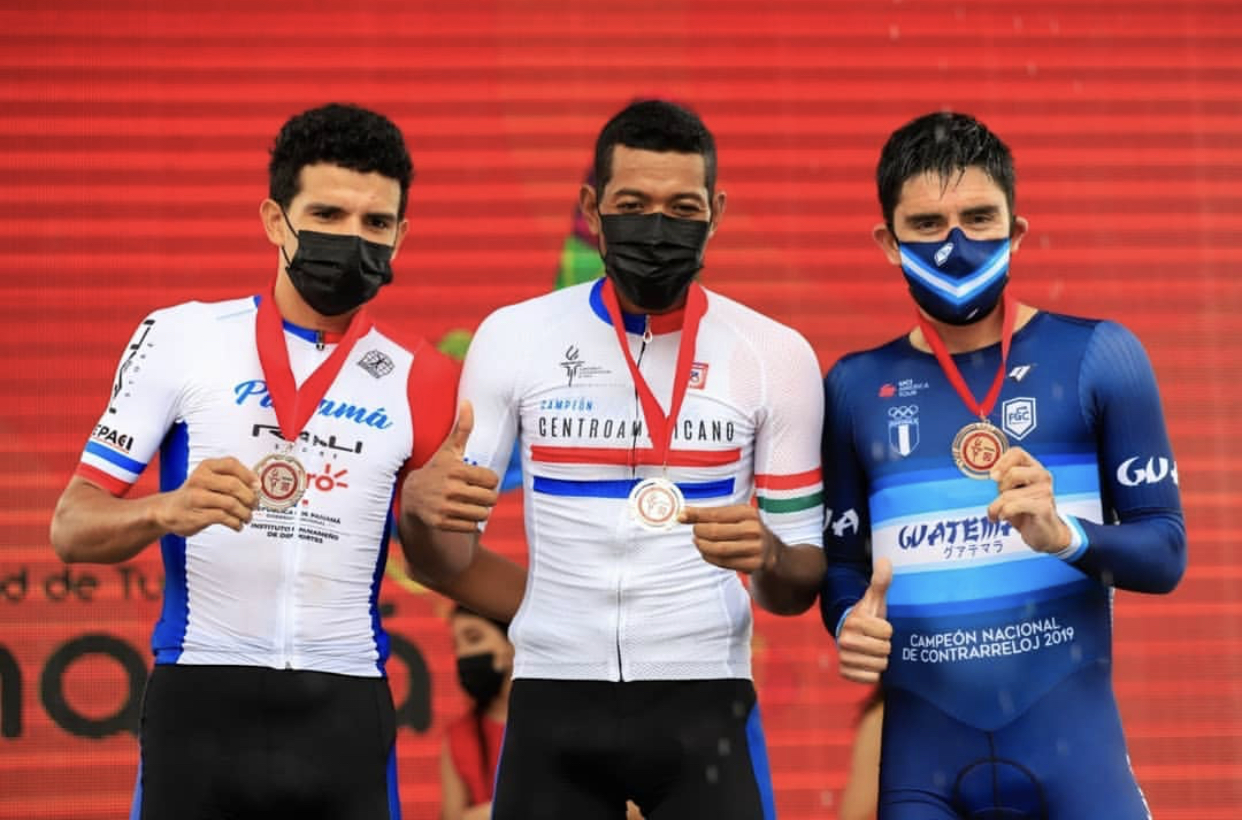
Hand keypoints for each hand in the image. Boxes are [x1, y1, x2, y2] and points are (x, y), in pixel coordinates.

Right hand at [155, 457, 258, 535]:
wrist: (168, 510)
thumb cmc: (194, 494)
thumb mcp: (209, 479)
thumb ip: (230, 478)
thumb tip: (257, 486)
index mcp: (206, 467)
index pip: (232, 464)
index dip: (249, 475)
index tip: (258, 486)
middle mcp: (200, 479)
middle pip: (234, 485)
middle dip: (250, 497)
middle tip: (255, 504)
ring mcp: (197, 497)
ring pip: (231, 503)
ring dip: (245, 513)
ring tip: (247, 517)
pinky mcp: (197, 515)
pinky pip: (224, 518)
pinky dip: (236, 523)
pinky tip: (237, 525)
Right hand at [401, 400, 499, 532]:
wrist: (411, 496)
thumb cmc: (436, 469)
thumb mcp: (449, 450)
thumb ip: (462, 428)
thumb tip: (468, 402)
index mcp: (456, 469)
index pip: (492, 480)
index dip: (489, 480)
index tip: (479, 479)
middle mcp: (450, 489)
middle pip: (491, 499)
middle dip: (487, 497)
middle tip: (476, 493)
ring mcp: (445, 507)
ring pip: (483, 515)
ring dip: (481, 511)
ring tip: (470, 504)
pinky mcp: (441, 523)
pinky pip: (471, 527)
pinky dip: (470, 523)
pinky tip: (460, 514)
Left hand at [680, 504, 777, 573]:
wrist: (770, 550)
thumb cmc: (744, 529)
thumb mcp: (732, 517)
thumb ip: (707, 514)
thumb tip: (681, 514)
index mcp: (748, 512)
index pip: (715, 514)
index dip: (695, 516)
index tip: (680, 516)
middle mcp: (754, 528)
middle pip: (715, 532)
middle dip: (699, 532)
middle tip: (694, 533)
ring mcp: (756, 547)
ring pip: (719, 549)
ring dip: (703, 546)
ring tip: (698, 542)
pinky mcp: (754, 564)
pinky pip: (724, 562)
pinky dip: (710, 558)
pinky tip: (707, 553)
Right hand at [837, 558, 892, 684]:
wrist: (850, 635)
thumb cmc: (868, 617)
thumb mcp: (874, 599)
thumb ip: (880, 581)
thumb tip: (885, 560)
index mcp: (854, 621)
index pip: (886, 631)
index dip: (887, 629)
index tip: (879, 626)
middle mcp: (845, 639)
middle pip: (884, 650)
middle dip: (885, 646)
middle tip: (877, 640)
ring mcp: (844, 656)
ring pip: (879, 665)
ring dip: (880, 660)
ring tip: (873, 651)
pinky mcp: (845, 672)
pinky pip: (871, 678)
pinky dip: (873, 673)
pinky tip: (868, 663)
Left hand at [986, 446, 1070, 552]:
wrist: (1044, 533)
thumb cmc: (1026, 511)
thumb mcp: (1012, 491)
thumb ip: (1004, 479)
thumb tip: (993, 474)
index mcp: (1034, 468)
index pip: (1017, 452)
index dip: (1001, 462)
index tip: (993, 476)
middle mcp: (1043, 477)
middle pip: (1013, 473)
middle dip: (1000, 488)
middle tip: (1001, 498)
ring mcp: (1045, 492)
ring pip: (1009, 494)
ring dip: (996, 506)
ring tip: (997, 513)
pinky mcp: (1044, 508)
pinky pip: (1014, 506)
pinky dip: (1003, 513)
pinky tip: (1004, 518)